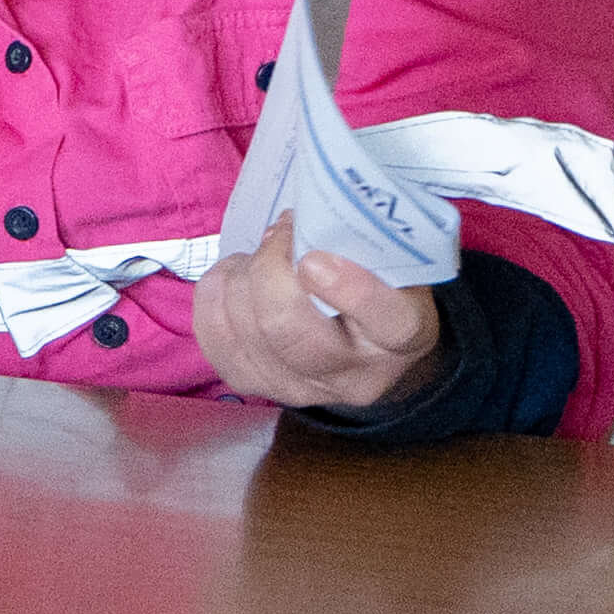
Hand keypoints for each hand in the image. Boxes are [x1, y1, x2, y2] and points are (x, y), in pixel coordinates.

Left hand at [193, 219, 439, 413]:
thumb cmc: (382, 294)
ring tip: (261, 255)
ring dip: (242, 277)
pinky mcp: (251, 383)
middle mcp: (349, 376)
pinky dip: (216, 293)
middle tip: (279, 233)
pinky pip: (212, 334)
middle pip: (289, 328)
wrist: (364, 355)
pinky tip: (237, 277)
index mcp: (401, 338)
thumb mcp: (397, 268)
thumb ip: (361, 245)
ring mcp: (295, 388)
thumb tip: (291, 226)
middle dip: (269, 270)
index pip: (386, 321)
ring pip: (245, 329)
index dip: (351, 290)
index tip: (316, 259)